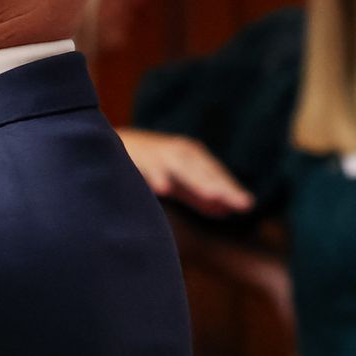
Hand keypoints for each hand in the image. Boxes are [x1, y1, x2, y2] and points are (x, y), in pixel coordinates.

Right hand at [118, 129, 253, 215]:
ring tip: (215, 196)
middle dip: (223, 187)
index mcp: (192, 156)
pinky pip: (148, 167)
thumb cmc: (150, 165)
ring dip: (198, 181)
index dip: (230, 188)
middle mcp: (179, 152)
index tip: (246, 205)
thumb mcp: (177, 181)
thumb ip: (199, 195)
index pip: (216, 174)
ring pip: (181, 168)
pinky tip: (164, 189)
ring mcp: (158, 153)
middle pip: (204, 171)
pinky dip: (156, 176)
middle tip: (242, 203)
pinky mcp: (137, 156)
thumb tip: (226, 212)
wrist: (108, 144)